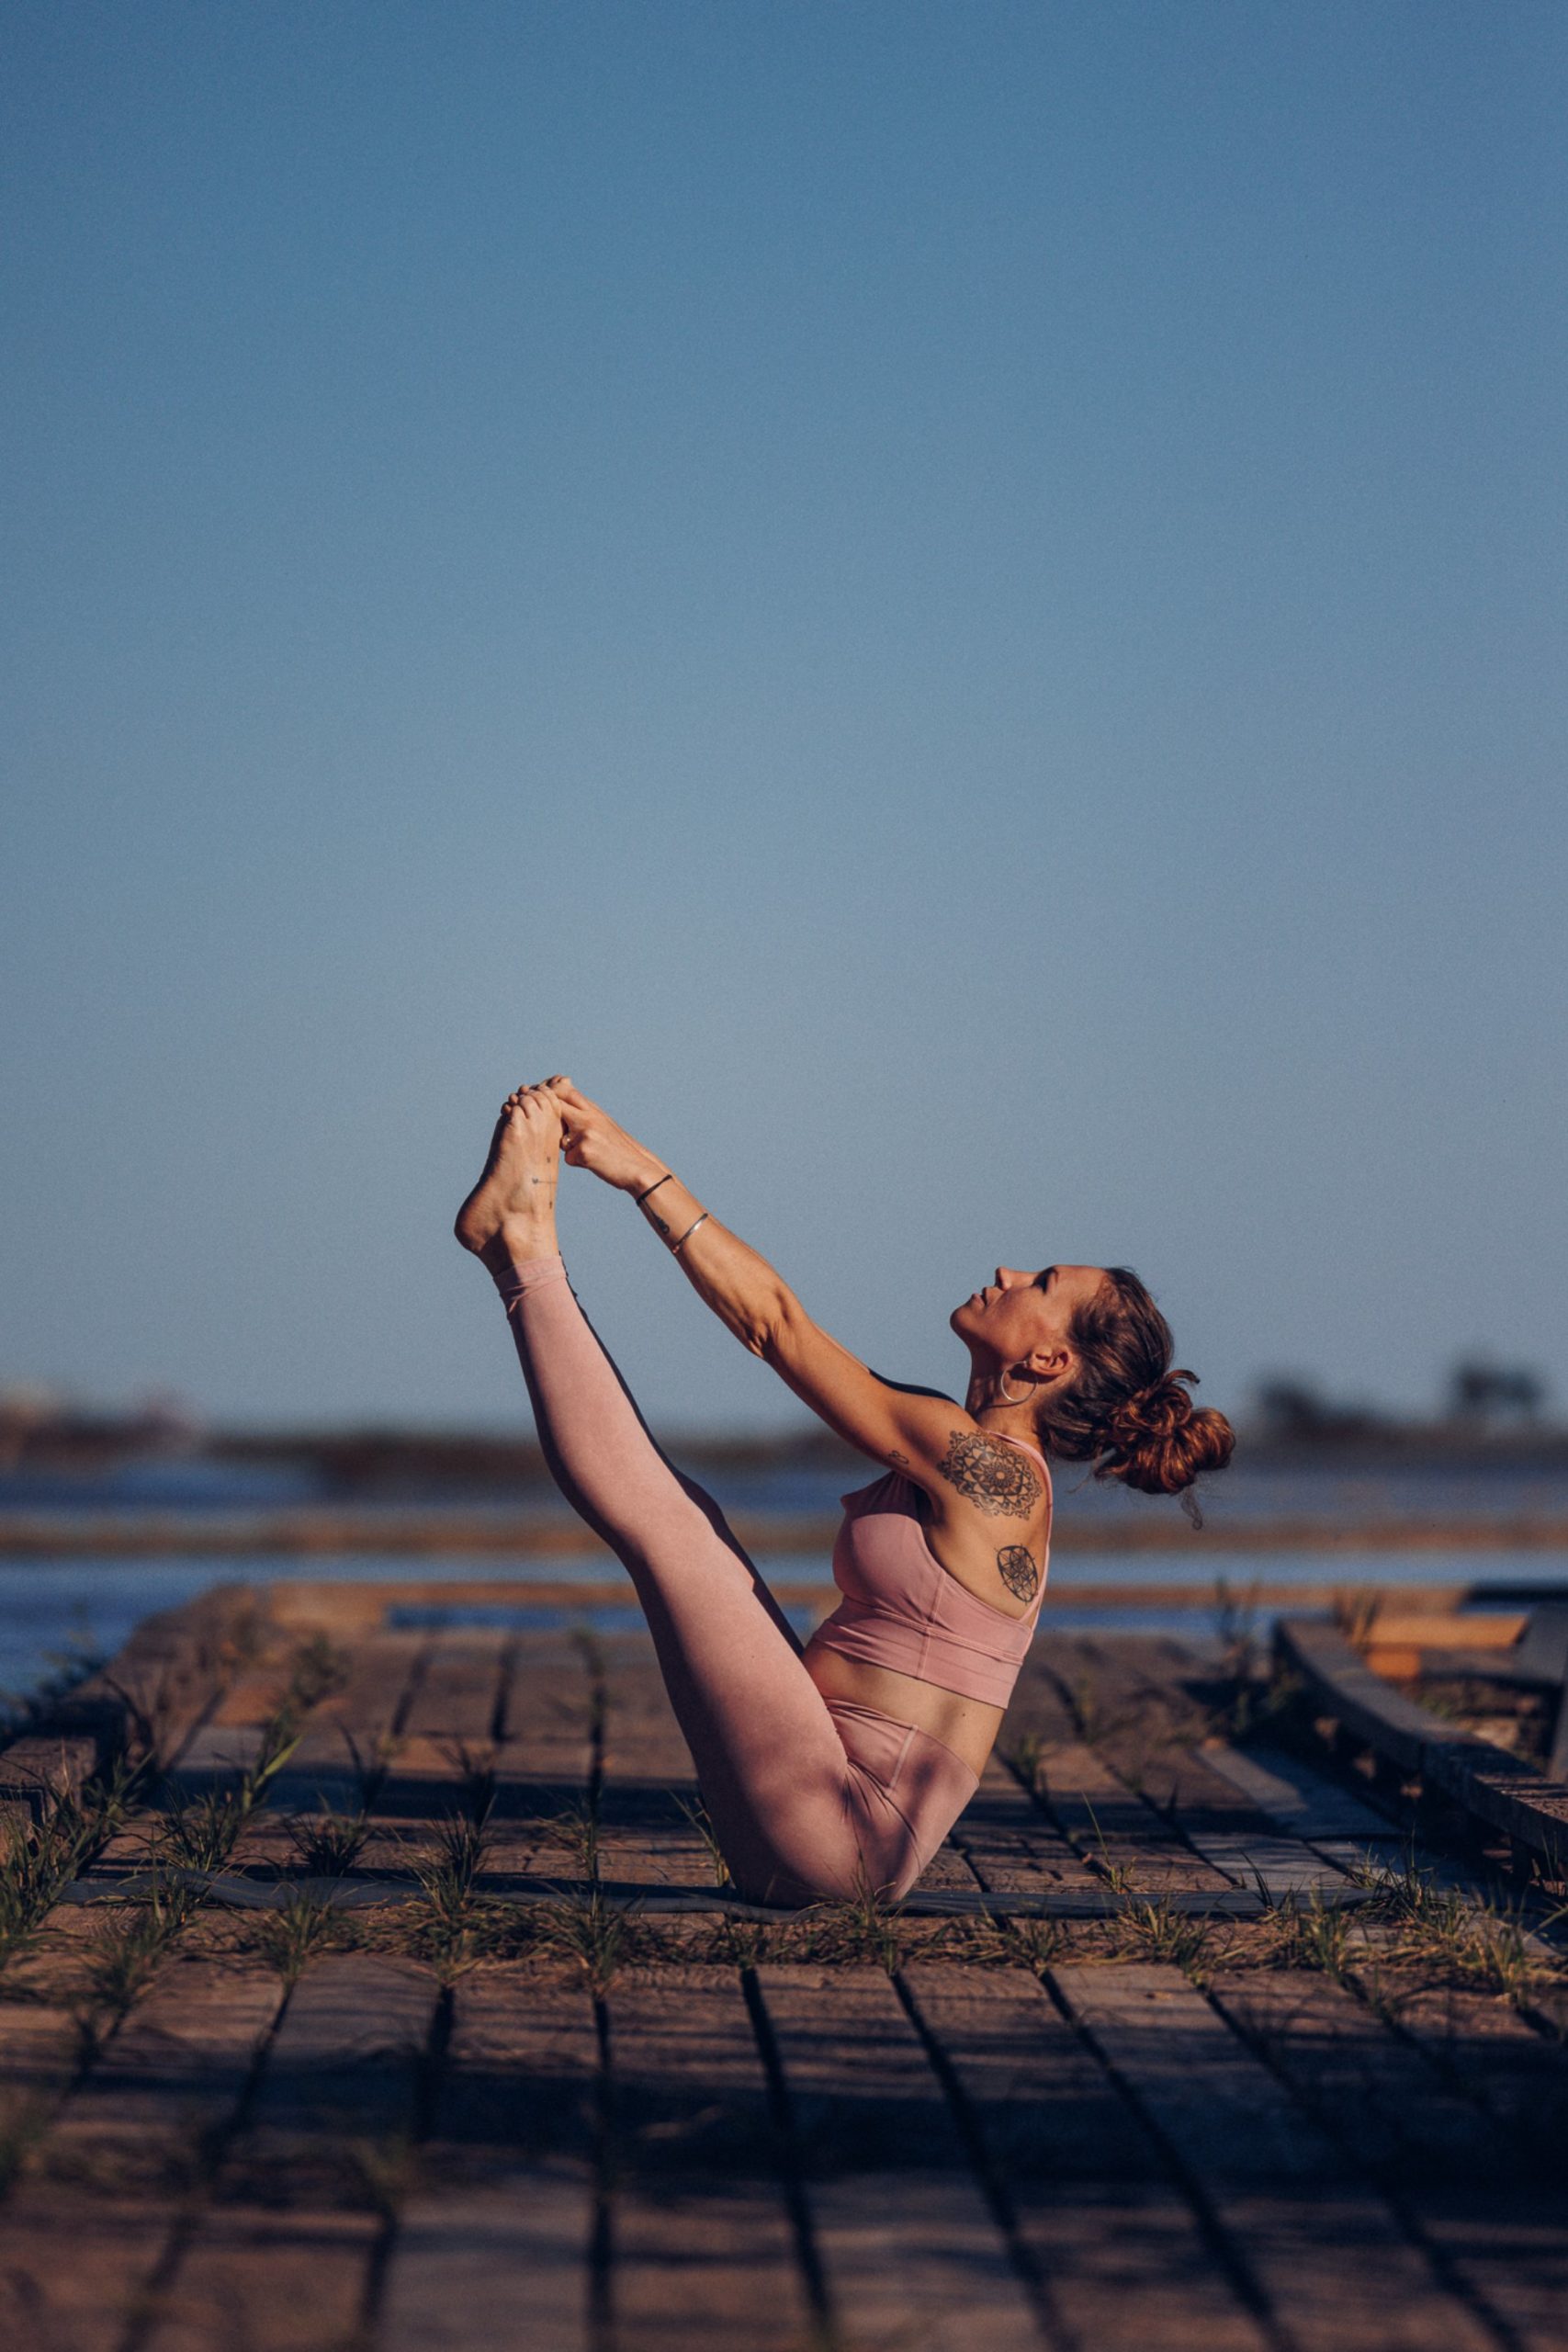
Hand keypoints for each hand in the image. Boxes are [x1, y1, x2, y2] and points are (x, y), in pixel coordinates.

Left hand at [544, 1076, 663, 1193]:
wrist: (638, 1166)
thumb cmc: (618, 1147)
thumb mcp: (602, 1122)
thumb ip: (583, 1111)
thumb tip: (561, 1095)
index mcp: (593, 1109)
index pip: (564, 1091)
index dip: (549, 1095)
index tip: (546, 1108)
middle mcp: (589, 1117)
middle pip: (556, 1106)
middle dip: (549, 1117)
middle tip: (556, 1132)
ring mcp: (586, 1133)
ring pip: (559, 1138)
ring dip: (568, 1148)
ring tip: (589, 1151)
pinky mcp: (584, 1151)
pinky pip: (568, 1158)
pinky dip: (578, 1162)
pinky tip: (594, 1162)